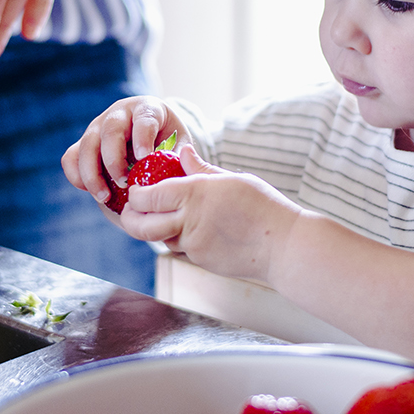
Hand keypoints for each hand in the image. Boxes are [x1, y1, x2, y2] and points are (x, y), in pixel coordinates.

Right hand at [61, 96, 184, 211]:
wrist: (151, 138)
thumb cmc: (167, 141)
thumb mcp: (179, 143)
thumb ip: (180, 155)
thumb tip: (177, 169)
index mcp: (147, 109)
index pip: (143, 118)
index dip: (142, 136)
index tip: (144, 157)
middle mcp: (119, 114)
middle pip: (109, 131)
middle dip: (114, 159)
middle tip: (123, 182)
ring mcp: (98, 127)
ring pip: (86, 145)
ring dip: (92, 172)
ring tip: (104, 196)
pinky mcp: (84, 143)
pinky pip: (71, 157)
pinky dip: (76, 175)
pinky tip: (90, 192)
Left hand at [121, 144, 304, 282]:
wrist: (284, 246)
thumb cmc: (263, 206)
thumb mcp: (233, 179)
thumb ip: (201, 169)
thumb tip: (181, 151)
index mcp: (194, 193)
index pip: (149, 195)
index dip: (136, 195)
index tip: (136, 190)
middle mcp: (189, 220)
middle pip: (142, 226)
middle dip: (130, 219)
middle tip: (130, 211)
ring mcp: (194, 245)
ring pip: (160, 239)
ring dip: (155, 230)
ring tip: (160, 218)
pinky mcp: (201, 261)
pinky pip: (180, 250)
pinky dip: (178, 241)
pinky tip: (191, 231)